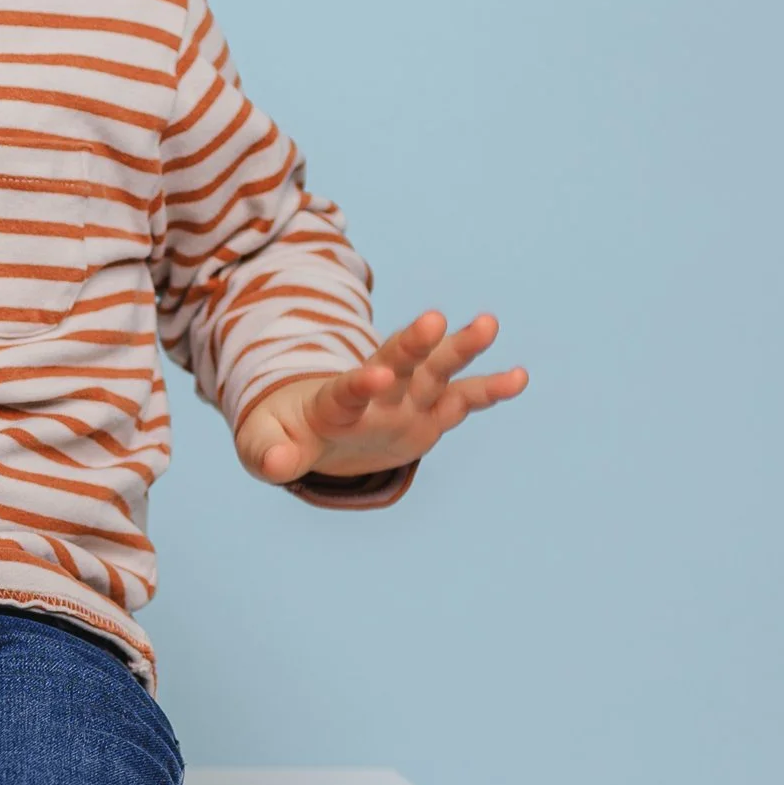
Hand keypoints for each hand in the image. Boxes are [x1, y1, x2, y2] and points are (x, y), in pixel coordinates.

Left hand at [235, 311, 527, 486]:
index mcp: (333, 402)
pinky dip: (489, 390)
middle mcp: (377, 393)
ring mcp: (407, 399)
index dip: (360, 383)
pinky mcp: (430, 413)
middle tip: (435, 320)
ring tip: (488, 324)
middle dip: (413, 345)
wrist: (313, 430)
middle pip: (396, 364)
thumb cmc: (286, 435)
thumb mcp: (264, 446)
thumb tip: (276, 464)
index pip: (347, 390)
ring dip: (460, 349)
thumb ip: (267, 454)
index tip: (378, 374)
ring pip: (435, 370)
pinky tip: (519, 377)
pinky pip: (463, 400)